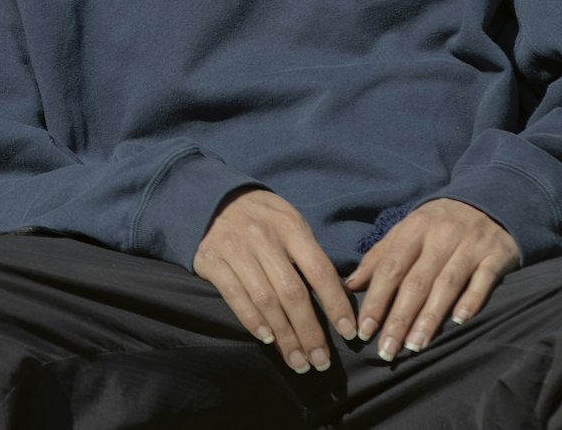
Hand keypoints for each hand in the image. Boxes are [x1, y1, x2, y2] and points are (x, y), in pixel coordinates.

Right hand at [193, 188, 357, 374]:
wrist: (214, 199)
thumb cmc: (262, 217)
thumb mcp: (289, 221)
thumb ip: (308, 253)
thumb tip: (337, 295)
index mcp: (290, 226)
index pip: (319, 269)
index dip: (335, 303)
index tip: (348, 332)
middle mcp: (265, 237)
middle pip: (293, 293)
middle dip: (309, 332)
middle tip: (321, 362)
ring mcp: (237, 249)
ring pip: (266, 301)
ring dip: (285, 337)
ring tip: (298, 362)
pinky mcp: (213, 260)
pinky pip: (236, 297)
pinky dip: (253, 321)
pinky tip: (267, 339)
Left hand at [343, 197, 518, 361]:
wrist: (487, 200)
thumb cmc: (438, 223)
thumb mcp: (408, 229)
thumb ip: (380, 256)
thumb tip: (350, 285)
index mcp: (415, 228)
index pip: (391, 267)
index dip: (376, 300)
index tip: (364, 330)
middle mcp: (442, 235)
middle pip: (417, 281)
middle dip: (400, 318)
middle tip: (387, 350)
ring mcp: (470, 244)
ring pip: (447, 284)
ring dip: (430, 317)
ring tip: (415, 345)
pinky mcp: (496, 255)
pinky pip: (483, 280)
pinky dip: (471, 300)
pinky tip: (458, 322)